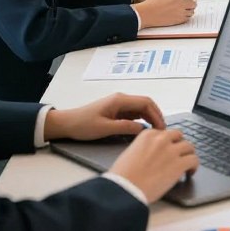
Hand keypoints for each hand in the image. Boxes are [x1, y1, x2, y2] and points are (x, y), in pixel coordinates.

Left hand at [44, 93, 165, 141]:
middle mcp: (121, 99)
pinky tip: (144, 128)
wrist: (67, 123)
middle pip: (145, 103)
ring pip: (140, 108)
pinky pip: (133, 113)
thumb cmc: (84, 125)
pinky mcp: (116, 110)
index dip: (156, 114)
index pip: (145, 103)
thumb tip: (143, 129)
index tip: (162, 128)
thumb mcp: (105, 128)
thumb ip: (125, 127)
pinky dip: (142, 119)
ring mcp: (119, 104)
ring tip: (155, 131)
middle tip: (162, 130)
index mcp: (120, 100)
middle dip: (156, 115)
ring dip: (150, 117)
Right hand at [109, 127, 198, 203]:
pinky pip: (194, 160)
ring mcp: (172, 151)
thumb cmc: (122, 177)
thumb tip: (151, 154)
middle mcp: (161, 139)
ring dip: (188, 154)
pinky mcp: (179, 164)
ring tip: (187, 164)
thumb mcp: (129, 153)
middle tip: (178, 154)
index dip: (167, 142)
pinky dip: (194, 166)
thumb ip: (143, 148)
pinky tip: (190, 172)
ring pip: (189, 146)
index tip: (168, 148)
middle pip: (178, 136)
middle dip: (179, 144)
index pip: (164, 133)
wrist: (124, 190)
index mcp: (147, 135)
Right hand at [133, 0, 196, 26]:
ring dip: (188, 10)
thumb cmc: (154, 1)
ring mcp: (181, 11)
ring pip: (191, 11)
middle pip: (194, 2)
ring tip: (182, 9)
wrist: (146, 13)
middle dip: (191, 2)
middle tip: (188, 2)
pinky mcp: (179, 19)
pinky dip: (185, 16)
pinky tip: (179, 14)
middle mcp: (181, 1)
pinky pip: (187, 18)